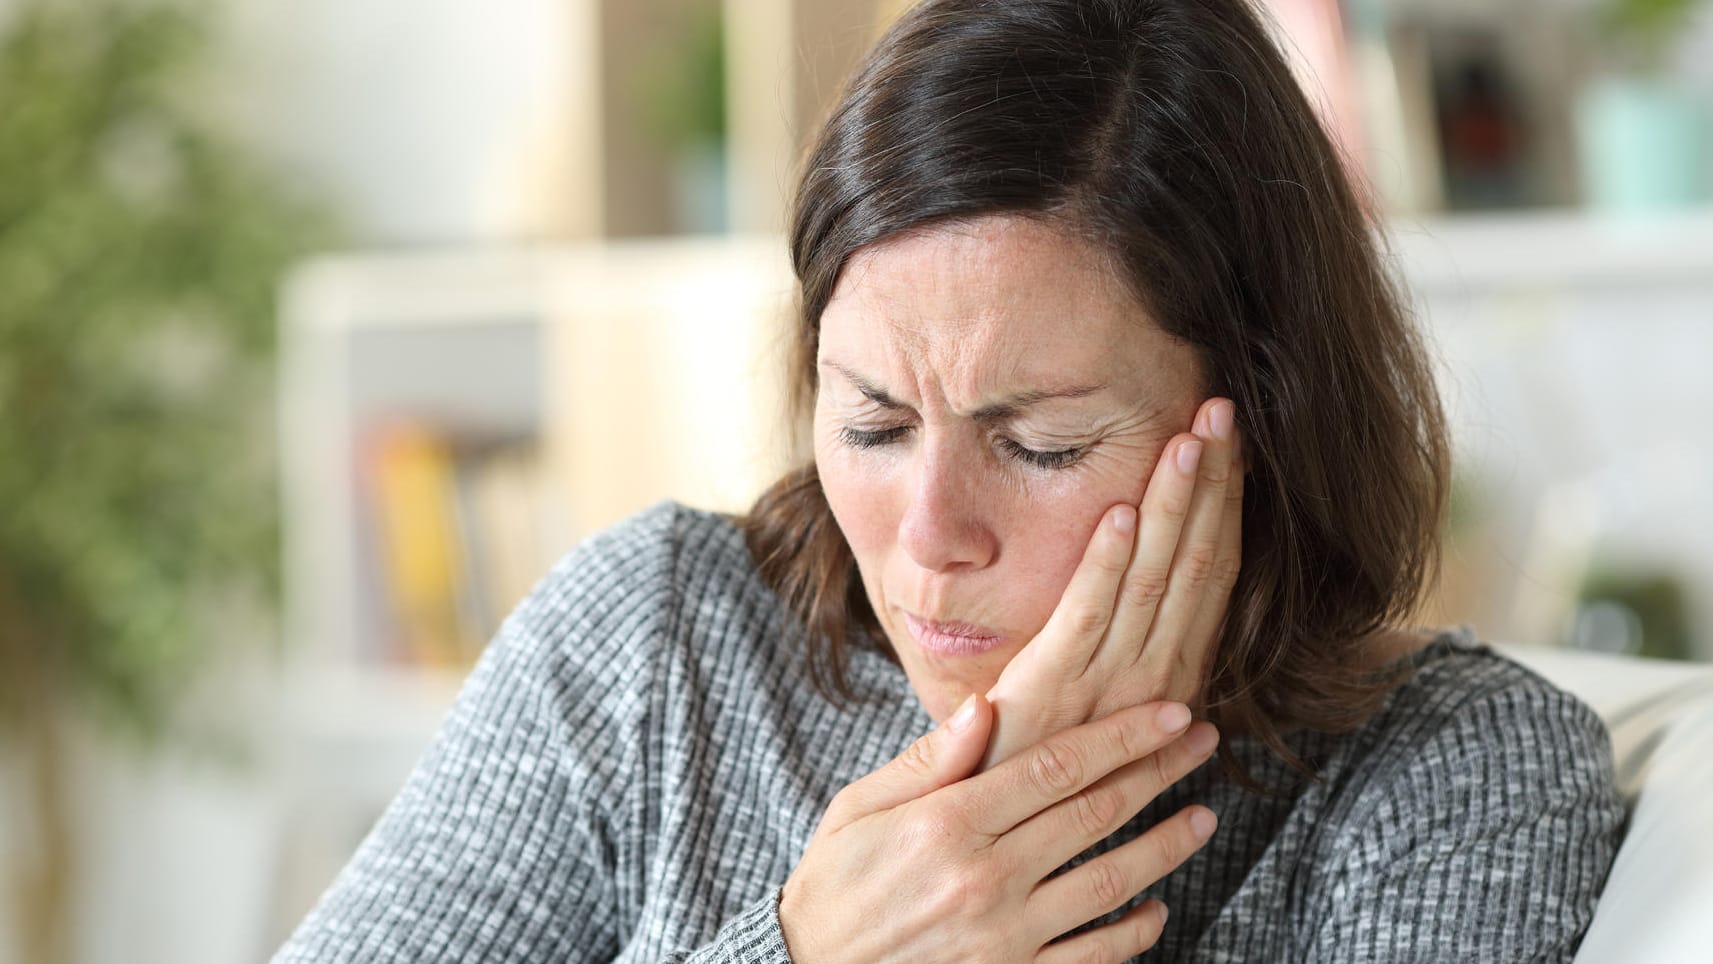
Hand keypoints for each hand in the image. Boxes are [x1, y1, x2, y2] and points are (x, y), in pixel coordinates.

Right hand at [778, 695, 1219, 963]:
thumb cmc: (833, 885)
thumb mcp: (859, 809)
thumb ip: (928, 760)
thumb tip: (986, 705)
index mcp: (949, 823)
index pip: (1058, 767)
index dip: (1123, 736)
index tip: (1170, 711)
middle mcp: (985, 877)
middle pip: (1095, 815)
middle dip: (1159, 773)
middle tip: (1204, 743)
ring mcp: (1004, 936)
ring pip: (1109, 886)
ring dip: (1165, 849)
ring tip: (1203, 818)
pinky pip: (1090, 958)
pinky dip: (1132, 934)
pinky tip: (1156, 908)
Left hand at [981, 397, 1242, 768]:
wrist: (1000, 831)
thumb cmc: (1046, 762)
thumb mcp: (1107, 711)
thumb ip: (1138, 671)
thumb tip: (1184, 668)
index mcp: (1173, 674)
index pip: (1212, 573)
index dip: (1226, 504)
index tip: (1234, 441)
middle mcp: (1156, 675)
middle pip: (1195, 562)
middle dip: (1211, 483)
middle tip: (1223, 410)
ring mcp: (1107, 682)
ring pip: (1152, 577)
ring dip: (1172, 506)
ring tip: (1188, 439)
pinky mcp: (1053, 687)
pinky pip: (1087, 613)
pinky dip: (1104, 561)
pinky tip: (1118, 510)